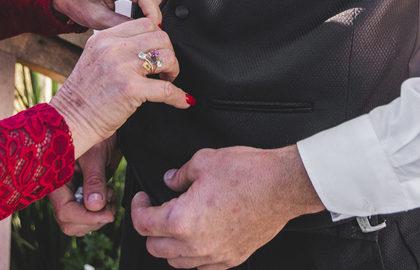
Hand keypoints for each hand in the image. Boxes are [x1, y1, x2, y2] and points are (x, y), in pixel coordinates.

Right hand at [50, 18, 191, 157]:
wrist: (68, 120)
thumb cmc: (83, 95)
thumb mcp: (95, 58)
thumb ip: (116, 47)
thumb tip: (147, 45)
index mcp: (104, 38)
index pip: (144, 23)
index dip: (157, 37)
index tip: (158, 51)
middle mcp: (113, 48)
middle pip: (159, 36)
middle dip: (168, 52)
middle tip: (166, 68)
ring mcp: (122, 68)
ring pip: (167, 57)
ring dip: (174, 70)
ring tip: (168, 80)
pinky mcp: (131, 90)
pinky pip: (167, 89)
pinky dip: (179, 97)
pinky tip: (182, 101)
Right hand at [51, 135, 121, 235]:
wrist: (102, 122)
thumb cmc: (95, 131)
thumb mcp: (96, 154)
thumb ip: (94, 180)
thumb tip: (94, 206)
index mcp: (56, 180)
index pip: (65, 212)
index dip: (86, 217)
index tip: (107, 213)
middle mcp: (61, 191)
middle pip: (69, 224)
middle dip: (92, 220)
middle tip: (109, 201)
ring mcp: (71, 195)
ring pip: (79, 225)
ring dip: (98, 217)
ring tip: (110, 193)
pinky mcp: (82, 196)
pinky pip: (88, 217)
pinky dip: (101, 213)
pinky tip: (109, 194)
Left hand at [130, 145, 325, 269]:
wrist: (282, 186)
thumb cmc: (247, 173)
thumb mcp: (204, 161)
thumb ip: (180, 174)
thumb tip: (170, 181)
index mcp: (182, 220)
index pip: (143, 224)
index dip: (137, 207)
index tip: (142, 198)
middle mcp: (196, 245)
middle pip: (155, 248)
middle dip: (149, 228)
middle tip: (155, 210)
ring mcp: (215, 256)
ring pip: (176, 262)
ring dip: (169, 245)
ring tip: (175, 224)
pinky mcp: (232, 258)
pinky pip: (202, 267)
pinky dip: (192, 256)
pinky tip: (197, 238)